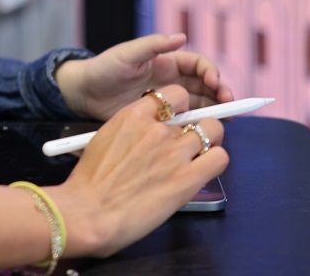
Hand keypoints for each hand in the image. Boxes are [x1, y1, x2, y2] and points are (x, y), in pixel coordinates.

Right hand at [49, 84, 228, 256]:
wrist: (89, 213)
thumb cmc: (89, 182)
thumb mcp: (104, 139)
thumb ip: (131, 132)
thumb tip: (145, 137)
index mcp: (134, 115)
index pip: (174, 94)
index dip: (179, 108)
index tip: (174, 121)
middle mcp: (158, 128)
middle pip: (196, 114)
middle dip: (195, 126)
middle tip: (187, 144)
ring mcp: (175, 152)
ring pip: (213, 131)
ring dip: (208, 143)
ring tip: (196, 159)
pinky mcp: (188, 179)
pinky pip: (220, 157)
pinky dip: (215, 161)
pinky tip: (201, 172)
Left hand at [55, 33, 233, 119]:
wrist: (84, 95)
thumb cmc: (104, 69)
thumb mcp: (127, 54)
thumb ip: (152, 45)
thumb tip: (181, 36)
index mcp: (166, 62)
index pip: (197, 64)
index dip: (210, 71)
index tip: (214, 82)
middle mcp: (171, 80)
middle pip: (205, 85)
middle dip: (220, 92)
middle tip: (228, 104)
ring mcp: (167, 100)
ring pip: (199, 103)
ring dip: (214, 108)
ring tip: (225, 118)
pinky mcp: (160, 118)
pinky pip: (185, 120)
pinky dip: (198, 123)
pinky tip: (204, 130)